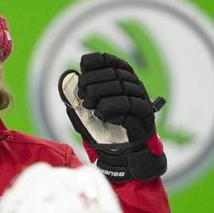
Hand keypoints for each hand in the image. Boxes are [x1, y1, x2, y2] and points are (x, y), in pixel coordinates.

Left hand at [58, 52, 166, 181]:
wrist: (123, 152)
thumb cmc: (105, 128)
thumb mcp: (88, 111)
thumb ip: (79, 95)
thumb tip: (68, 79)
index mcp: (122, 80)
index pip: (113, 62)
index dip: (99, 60)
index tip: (84, 64)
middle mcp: (134, 86)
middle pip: (116, 74)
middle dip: (95, 81)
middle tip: (81, 93)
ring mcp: (141, 99)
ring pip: (123, 88)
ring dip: (102, 94)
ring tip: (88, 105)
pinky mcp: (144, 114)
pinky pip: (131, 106)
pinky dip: (113, 108)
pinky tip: (100, 113)